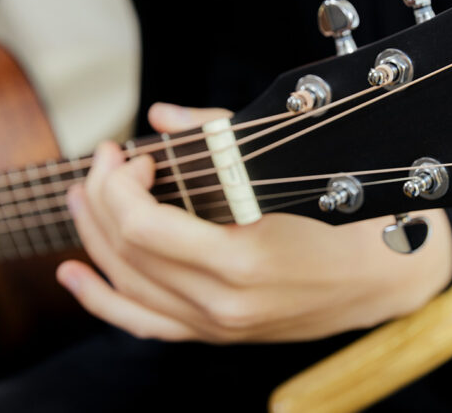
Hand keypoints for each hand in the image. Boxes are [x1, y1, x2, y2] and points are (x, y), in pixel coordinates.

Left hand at [57, 103, 451, 341]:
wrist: (376, 279)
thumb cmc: (339, 220)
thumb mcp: (284, 170)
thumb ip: (218, 139)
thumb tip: (163, 116)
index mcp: (240, 260)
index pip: (141, 226)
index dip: (119, 184)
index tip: (130, 154)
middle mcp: (221, 302)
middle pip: (125, 252)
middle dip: (100, 198)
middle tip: (105, 163)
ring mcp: (215, 325)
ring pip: (125, 285)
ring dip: (92, 236)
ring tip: (80, 199)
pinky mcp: (214, 334)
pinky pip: (142, 323)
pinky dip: (102, 298)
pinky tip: (75, 274)